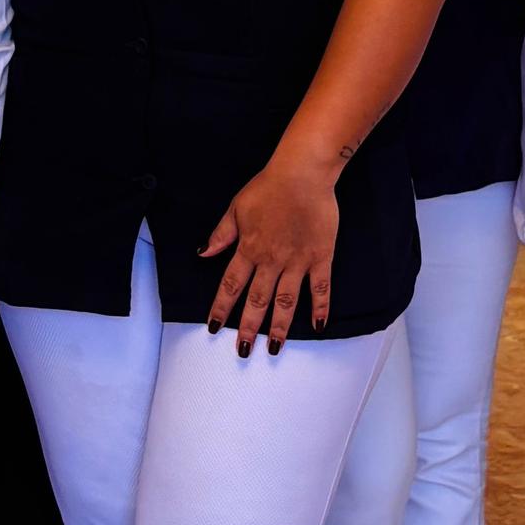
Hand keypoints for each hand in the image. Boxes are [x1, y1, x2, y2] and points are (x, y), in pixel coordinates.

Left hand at [202, 145, 339, 353]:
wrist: (302, 173)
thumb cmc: (268, 186)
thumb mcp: (236, 207)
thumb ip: (221, 234)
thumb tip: (203, 253)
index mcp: (248, 249)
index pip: (231, 285)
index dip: (221, 307)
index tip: (214, 328)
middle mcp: (271, 260)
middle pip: (257, 300)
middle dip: (248, 328)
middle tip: (243, 350)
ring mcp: (297, 262)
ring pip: (286, 302)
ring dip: (279, 327)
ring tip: (274, 349)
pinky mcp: (321, 257)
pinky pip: (320, 288)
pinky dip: (320, 308)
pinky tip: (319, 326)